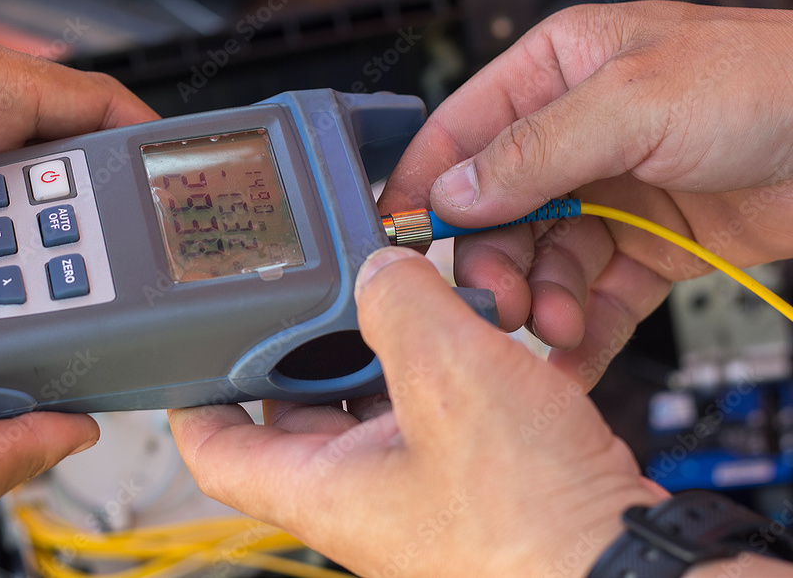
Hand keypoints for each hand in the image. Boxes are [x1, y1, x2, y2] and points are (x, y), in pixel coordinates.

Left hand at [169, 248, 667, 576]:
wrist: (628, 569)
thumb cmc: (536, 521)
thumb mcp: (450, 376)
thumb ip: (400, 303)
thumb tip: (380, 271)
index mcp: (324, 488)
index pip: (215, 447)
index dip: (193, 397)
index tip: (189, 350)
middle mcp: (362, 494)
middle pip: (300, 406)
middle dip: (312, 343)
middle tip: (326, 289)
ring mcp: (418, 489)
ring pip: (377, 401)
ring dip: (392, 346)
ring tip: (412, 294)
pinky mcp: (473, 480)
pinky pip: (436, 411)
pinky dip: (445, 367)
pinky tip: (475, 329)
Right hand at [380, 1, 792, 387]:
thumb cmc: (768, 83)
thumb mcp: (635, 99)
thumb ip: (535, 149)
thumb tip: (451, 192)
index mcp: (554, 73)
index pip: (461, 132)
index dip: (423, 186)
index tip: (396, 240)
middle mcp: (571, 137)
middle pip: (496, 212)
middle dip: (492, 262)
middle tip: (498, 304)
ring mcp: (609, 196)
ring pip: (542, 262)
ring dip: (540, 301)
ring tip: (552, 328)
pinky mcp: (646, 251)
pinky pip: (595, 297)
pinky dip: (580, 331)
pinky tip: (569, 359)